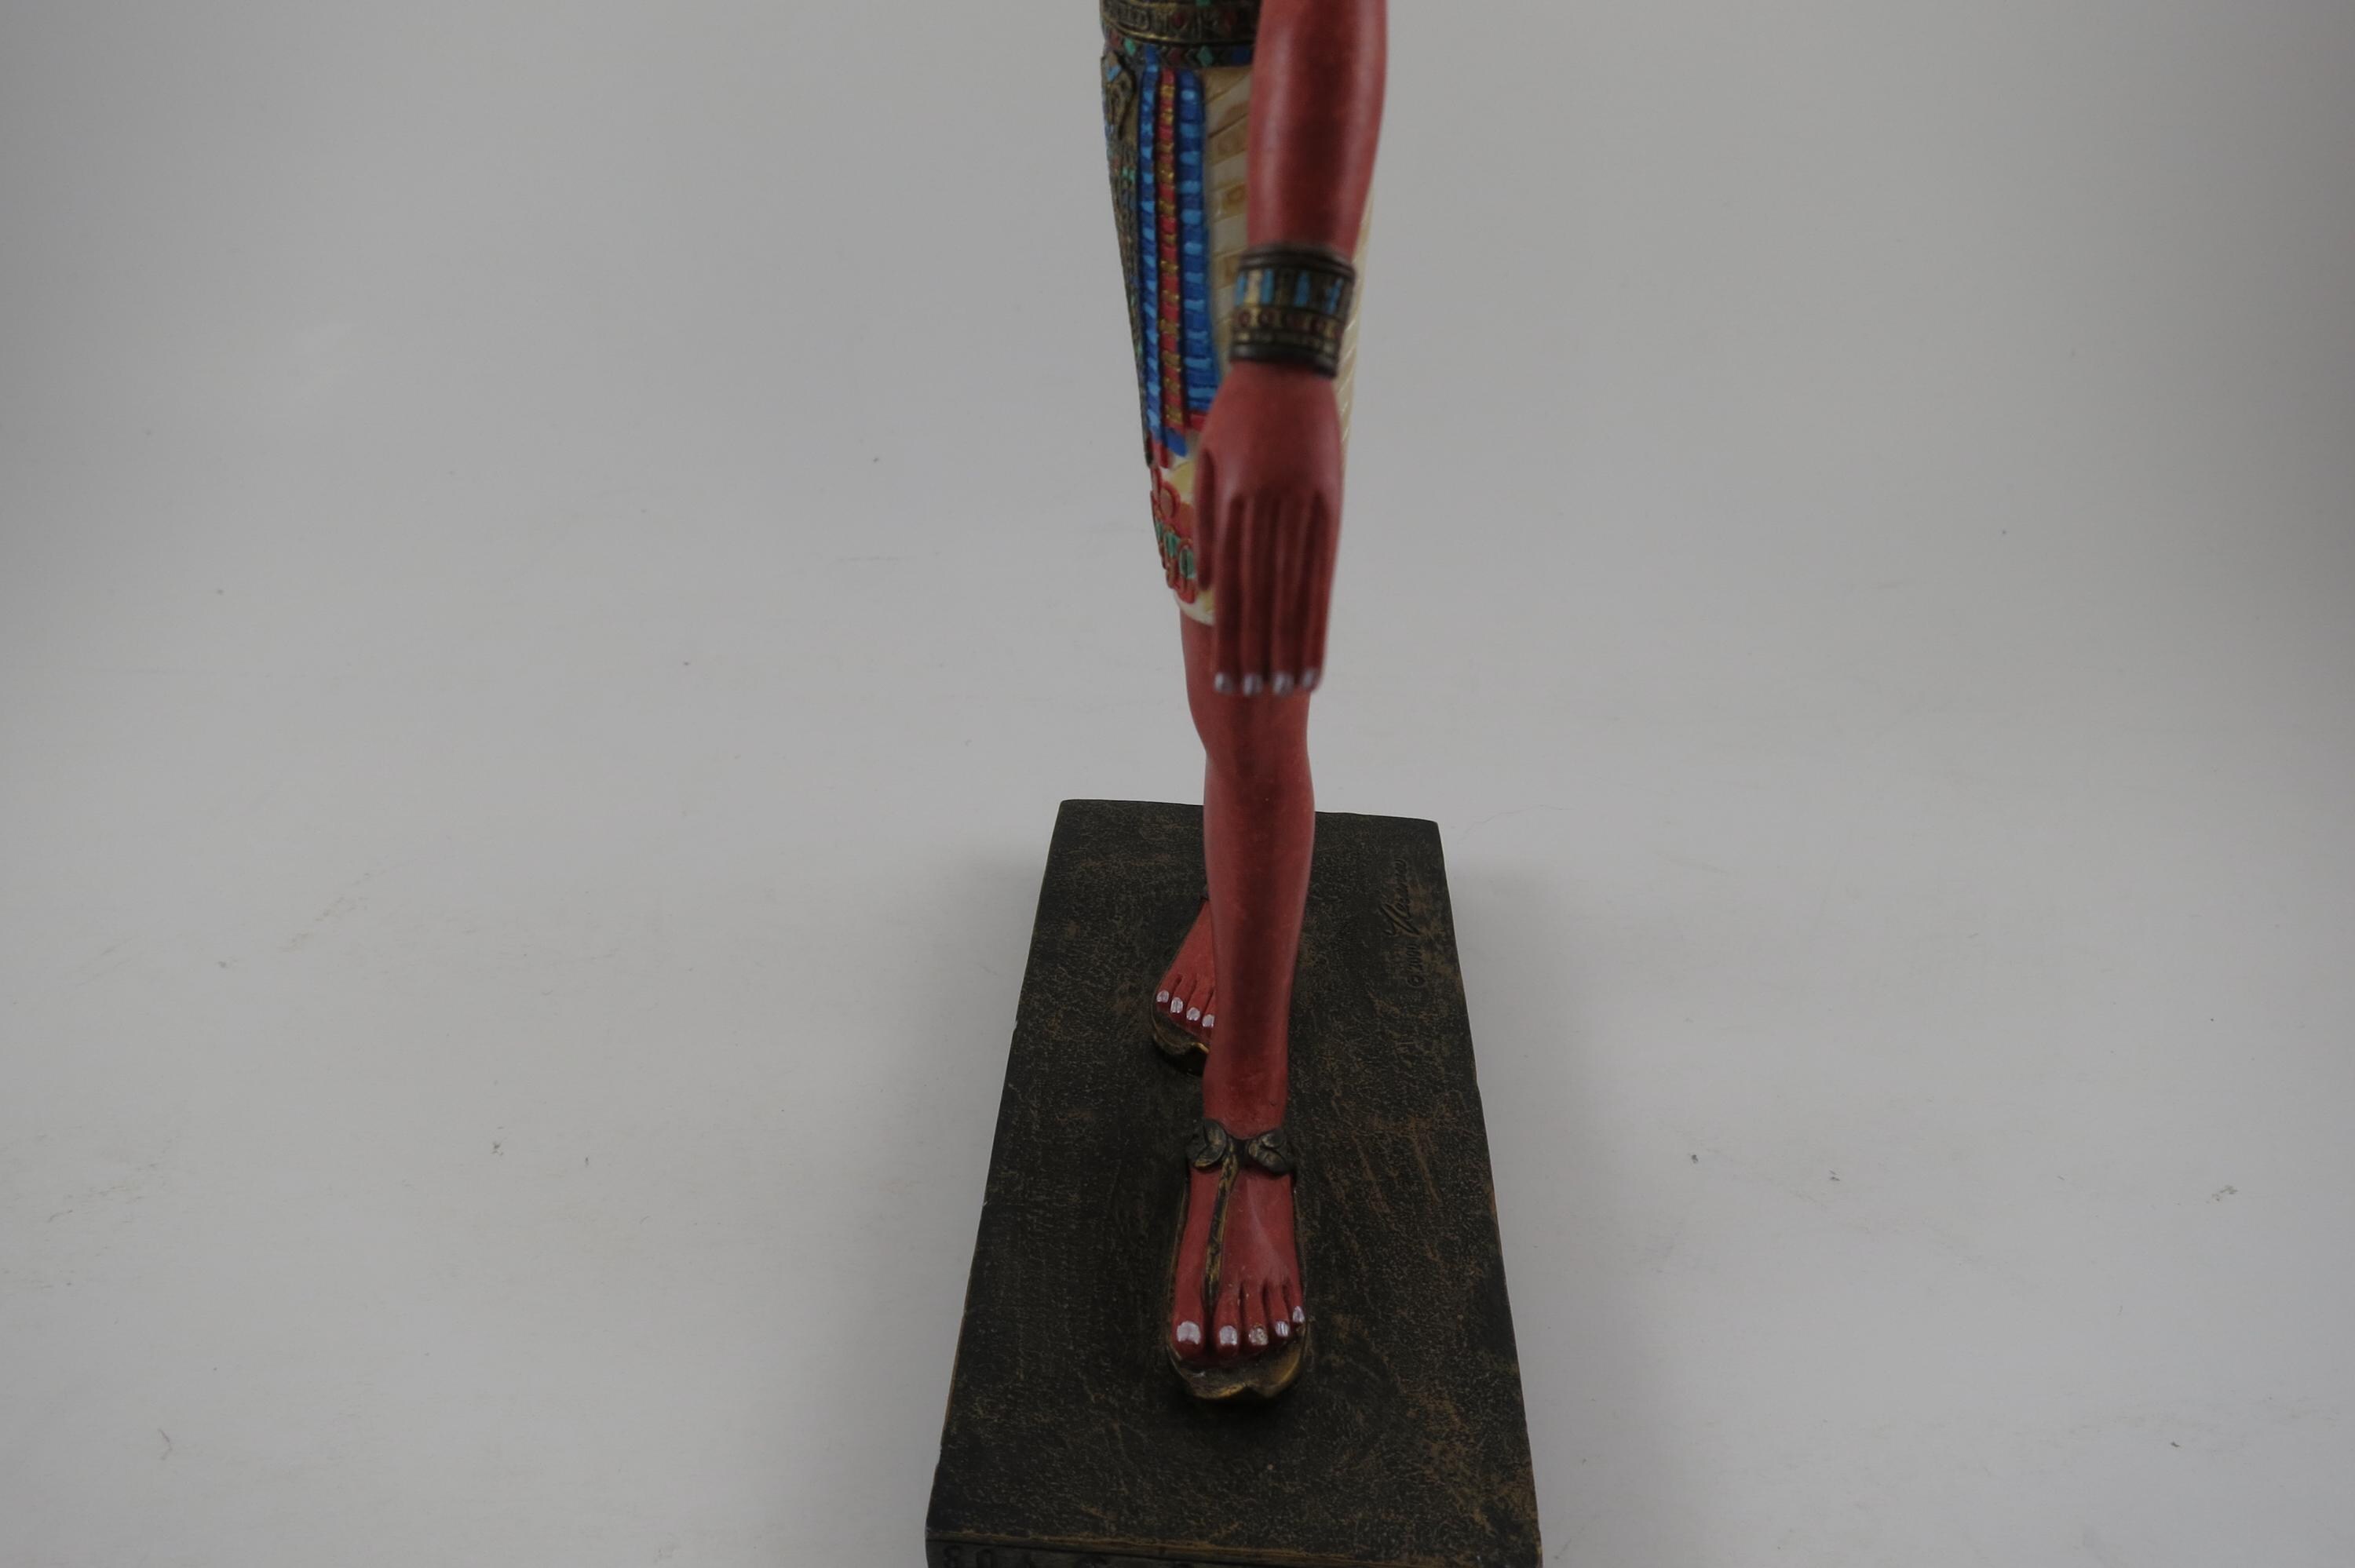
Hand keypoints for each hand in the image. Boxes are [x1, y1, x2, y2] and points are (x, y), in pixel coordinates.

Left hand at [1195, 359, 1342, 695]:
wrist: (1283, 361)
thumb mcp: (1208, 461)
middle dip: (1257, 652)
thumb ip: (1206, 522)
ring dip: (1292, 645)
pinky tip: (1318, 648)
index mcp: (1232, 503)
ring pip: (1295, 592)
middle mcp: (1268, 511)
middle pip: (1262, 598)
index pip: (1231, 587)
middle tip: (1252, 698)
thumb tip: (1207, 586)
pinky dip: (1320, 614)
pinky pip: (1324, 570)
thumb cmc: (1236, 412)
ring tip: (1289, 688)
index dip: (1230, 637)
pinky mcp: (1330, 503)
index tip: (1225, 679)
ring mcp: (1304, 508)